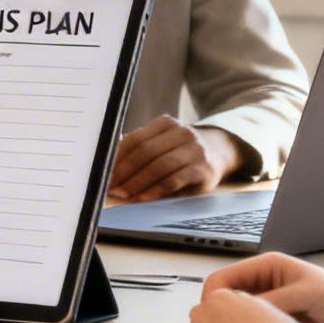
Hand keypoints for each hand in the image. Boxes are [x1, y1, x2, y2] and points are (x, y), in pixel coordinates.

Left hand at [109, 117, 241, 201]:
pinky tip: (142, 198)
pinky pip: (174, 180)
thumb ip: (138, 150)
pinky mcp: (203, 169)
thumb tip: (106, 164)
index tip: (102, 173)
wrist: (221, 153)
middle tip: (109, 187)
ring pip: (159, 166)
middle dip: (124, 172)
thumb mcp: (162, 145)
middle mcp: (182, 133)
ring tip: (122, 195)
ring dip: (136, 183)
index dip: (117, 158)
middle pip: (145, 152)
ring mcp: (194, 150)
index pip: (135, 139)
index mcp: (166, 124)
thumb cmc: (181, 152)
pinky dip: (155, 190)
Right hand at [202, 252, 323, 322]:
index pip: (221, 282)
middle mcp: (264, 291)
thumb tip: (242, 312)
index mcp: (266, 270)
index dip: (213, 300)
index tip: (214, 320)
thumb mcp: (307, 292)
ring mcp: (269, 314)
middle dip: (219, 320)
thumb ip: (275, 299)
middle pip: (223, 304)